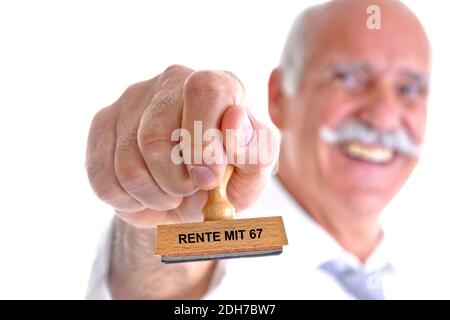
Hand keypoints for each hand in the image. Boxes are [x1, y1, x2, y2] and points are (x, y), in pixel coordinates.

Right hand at [86, 65, 277, 227]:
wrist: (187, 197)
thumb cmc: (226, 180)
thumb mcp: (252, 174)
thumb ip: (257, 149)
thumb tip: (236, 120)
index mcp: (218, 84)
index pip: (205, 91)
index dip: (204, 142)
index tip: (209, 178)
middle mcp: (172, 81)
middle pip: (155, 136)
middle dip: (176, 181)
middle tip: (192, 189)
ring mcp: (132, 99)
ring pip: (128, 164)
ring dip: (156, 196)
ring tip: (172, 194)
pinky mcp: (102, 123)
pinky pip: (104, 179)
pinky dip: (130, 201)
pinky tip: (147, 193)